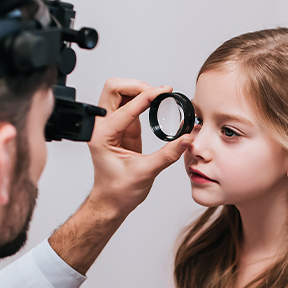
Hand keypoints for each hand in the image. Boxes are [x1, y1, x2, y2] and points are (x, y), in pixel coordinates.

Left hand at [87, 78, 192, 217]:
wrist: (111, 201)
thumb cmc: (119, 191)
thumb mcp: (146, 172)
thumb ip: (167, 154)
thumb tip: (186, 139)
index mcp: (103, 136)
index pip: (126, 108)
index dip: (147, 96)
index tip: (164, 91)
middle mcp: (102, 127)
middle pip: (113, 89)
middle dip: (136, 85)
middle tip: (157, 92)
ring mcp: (110, 125)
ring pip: (119, 92)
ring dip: (137, 89)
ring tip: (158, 96)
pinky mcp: (121, 127)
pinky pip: (128, 104)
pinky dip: (141, 99)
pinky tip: (155, 103)